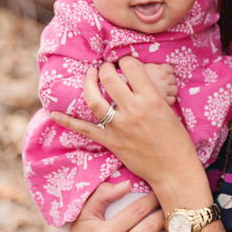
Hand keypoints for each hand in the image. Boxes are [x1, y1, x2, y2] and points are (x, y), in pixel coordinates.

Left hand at [50, 56, 201, 188]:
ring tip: (90, 76)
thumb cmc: (177, 141)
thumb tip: (137, 81)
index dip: (126, 60)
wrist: (174, 170)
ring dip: (88, 83)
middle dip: (104, 67)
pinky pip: (84, 129)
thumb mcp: (169, 110)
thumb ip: (152, 94)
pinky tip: (53, 113)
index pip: (131, 67)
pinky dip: (67, 121)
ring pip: (93, 99)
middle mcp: (134, 110)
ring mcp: (119, 126)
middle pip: (109, 78)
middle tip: (105, 67)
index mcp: (152, 99)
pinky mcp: (111, 141)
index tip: (124, 63)